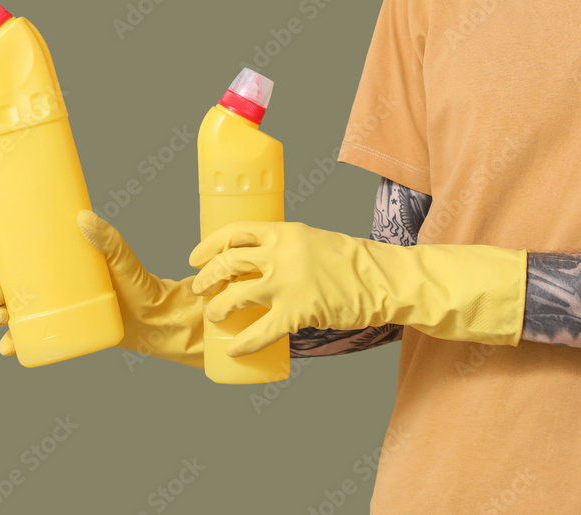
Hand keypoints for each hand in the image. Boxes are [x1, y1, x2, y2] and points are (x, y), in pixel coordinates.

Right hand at [0, 210, 203, 367]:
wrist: (154, 321)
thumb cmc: (139, 284)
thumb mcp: (123, 260)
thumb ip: (108, 239)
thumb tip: (84, 218)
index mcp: (59, 257)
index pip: (19, 244)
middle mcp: (52, 280)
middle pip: (8, 280)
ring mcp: (53, 305)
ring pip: (12, 308)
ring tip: (0, 319)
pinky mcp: (59, 329)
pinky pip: (28, 337)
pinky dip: (13, 343)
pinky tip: (8, 348)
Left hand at [189, 221, 527, 356]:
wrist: (385, 279)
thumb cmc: (352, 262)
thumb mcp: (314, 240)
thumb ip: (287, 247)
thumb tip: (260, 260)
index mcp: (285, 231)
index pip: (234, 232)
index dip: (208, 246)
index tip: (195, 257)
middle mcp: (281, 253)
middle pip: (227, 263)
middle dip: (206, 278)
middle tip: (198, 288)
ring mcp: (288, 283)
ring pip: (236, 296)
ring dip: (217, 308)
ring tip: (213, 316)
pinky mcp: (298, 313)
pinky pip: (259, 332)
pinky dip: (242, 343)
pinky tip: (233, 349)